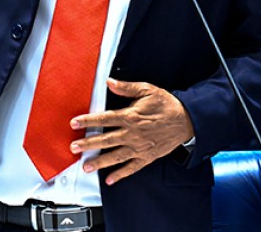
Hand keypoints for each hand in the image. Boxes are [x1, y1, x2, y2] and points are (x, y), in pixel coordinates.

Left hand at [68, 77, 192, 185]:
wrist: (187, 120)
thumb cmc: (166, 104)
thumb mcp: (147, 90)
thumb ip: (126, 88)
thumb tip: (109, 82)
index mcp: (131, 116)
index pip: (104, 118)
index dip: (88, 120)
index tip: (74, 123)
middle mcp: (133, 134)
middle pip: (106, 139)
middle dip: (88, 144)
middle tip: (74, 147)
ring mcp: (140, 147)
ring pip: (116, 156)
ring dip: (100, 162)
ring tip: (86, 166)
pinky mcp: (147, 157)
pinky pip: (132, 167)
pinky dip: (120, 174)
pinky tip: (109, 179)